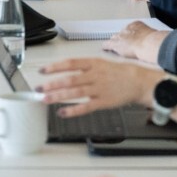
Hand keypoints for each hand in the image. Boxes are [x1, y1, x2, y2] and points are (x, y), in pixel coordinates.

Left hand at [37, 57, 154, 116]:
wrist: (137, 81)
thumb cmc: (117, 73)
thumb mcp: (99, 63)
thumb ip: (82, 69)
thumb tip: (61, 73)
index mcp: (92, 63)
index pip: (70, 64)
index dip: (55, 67)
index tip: (42, 71)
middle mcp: (94, 75)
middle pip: (70, 80)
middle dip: (52, 84)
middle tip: (38, 89)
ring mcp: (99, 89)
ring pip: (75, 93)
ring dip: (58, 96)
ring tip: (45, 100)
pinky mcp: (103, 102)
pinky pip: (86, 107)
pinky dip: (73, 110)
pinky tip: (62, 112)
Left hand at [103, 20, 168, 63]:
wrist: (148, 44)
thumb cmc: (153, 41)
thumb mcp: (154, 35)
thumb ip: (152, 37)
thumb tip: (159, 40)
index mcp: (136, 24)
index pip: (130, 29)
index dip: (130, 36)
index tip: (132, 39)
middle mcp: (126, 29)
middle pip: (121, 33)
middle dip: (122, 39)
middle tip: (124, 44)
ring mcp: (120, 36)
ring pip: (114, 39)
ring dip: (114, 43)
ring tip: (113, 46)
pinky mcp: (116, 44)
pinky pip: (107, 45)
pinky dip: (106, 47)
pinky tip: (104, 49)